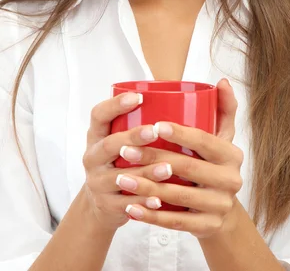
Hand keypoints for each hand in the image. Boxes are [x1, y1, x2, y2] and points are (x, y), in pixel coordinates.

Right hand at [82, 92, 170, 231]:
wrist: (99, 203)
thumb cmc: (119, 161)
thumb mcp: (119, 141)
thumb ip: (137, 124)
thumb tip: (183, 102)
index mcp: (97, 136)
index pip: (99, 115)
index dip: (115, 105)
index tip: (138, 97)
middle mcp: (93, 157)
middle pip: (109, 145)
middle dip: (133, 137)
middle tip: (155, 131)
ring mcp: (97, 182)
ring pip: (120, 177)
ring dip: (145, 172)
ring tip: (168, 168)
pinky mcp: (107, 205)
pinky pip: (126, 204)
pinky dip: (144, 202)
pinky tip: (160, 200)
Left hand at [120, 78, 243, 237]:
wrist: (221, 211)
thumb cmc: (214, 165)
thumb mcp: (223, 138)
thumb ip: (224, 108)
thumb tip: (221, 81)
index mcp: (232, 155)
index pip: (204, 141)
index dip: (180, 134)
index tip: (155, 125)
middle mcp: (231, 181)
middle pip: (186, 169)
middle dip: (152, 159)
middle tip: (125, 151)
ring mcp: (220, 207)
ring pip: (178, 197)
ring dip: (146, 188)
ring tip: (121, 179)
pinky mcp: (207, 227)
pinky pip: (175, 223)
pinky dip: (151, 216)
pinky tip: (131, 207)